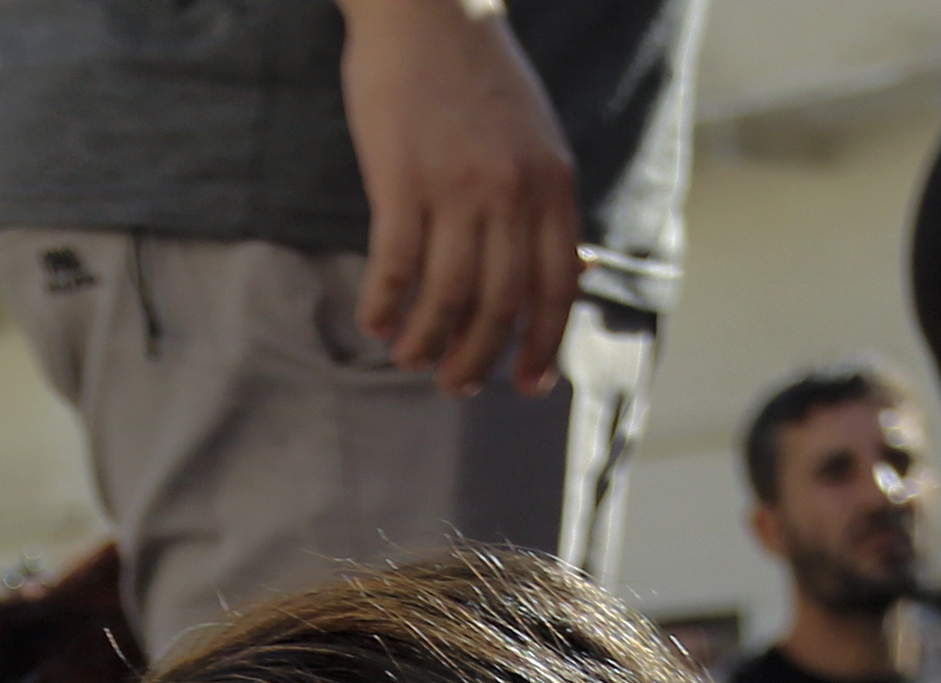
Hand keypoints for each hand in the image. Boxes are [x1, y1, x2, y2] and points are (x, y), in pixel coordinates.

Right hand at [344, 0, 583, 398]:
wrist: (427, 10)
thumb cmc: (477, 77)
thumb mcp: (536, 138)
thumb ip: (545, 204)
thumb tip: (567, 274)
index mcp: (552, 185)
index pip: (556, 288)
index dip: (542, 347)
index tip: (525, 386)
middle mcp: (512, 192)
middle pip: (500, 305)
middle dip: (477, 359)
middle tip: (455, 385)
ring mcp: (457, 186)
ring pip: (447, 296)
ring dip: (426, 341)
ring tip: (408, 359)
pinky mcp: (401, 178)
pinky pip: (396, 265)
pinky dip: (384, 303)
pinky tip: (373, 321)